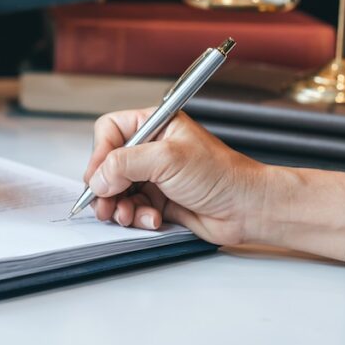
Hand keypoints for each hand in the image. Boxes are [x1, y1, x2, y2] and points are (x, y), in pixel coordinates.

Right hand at [82, 109, 344, 260]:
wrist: (247, 209)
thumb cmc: (221, 175)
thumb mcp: (167, 159)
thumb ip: (125, 164)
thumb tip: (97, 178)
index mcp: (155, 125)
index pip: (110, 131)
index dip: (100, 153)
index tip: (99, 176)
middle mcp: (152, 148)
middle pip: (108, 164)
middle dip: (105, 187)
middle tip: (104, 204)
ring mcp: (154, 175)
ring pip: (117, 190)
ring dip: (119, 205)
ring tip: (127, 215)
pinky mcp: (159, 199)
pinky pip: (132, 207)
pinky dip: (137, 216)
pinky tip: (153, 218)